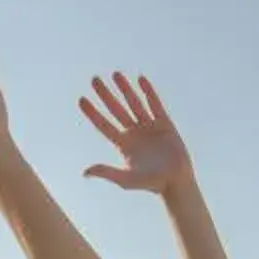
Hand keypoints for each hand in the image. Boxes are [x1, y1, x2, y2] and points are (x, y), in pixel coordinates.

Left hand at [80, 73, 192, 194]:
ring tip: (115, 74)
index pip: (103, 124)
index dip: (92, 112)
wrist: (176, 182)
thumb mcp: (126, 179)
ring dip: (125, 89)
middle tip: (94, 79)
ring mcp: (149, 127)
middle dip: (105, 94)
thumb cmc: (151, 184)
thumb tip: (85, 172)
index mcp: (123, 144)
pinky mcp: (165, 124)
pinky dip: (148, 92)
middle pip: (115, 109)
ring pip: (134, 103)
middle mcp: (134, 132)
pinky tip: (140, 79)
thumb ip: (107, 173)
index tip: (81, 99)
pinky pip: (155, 104)